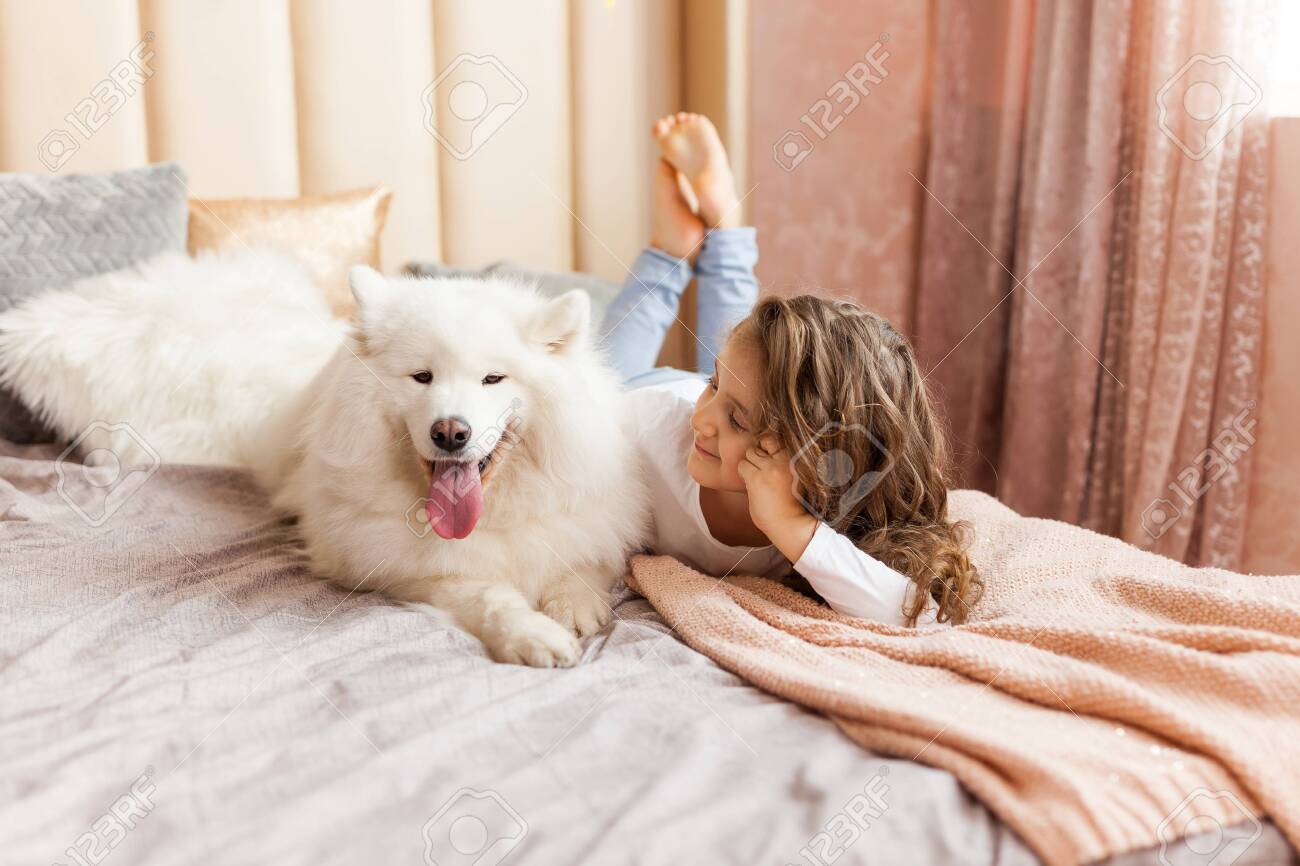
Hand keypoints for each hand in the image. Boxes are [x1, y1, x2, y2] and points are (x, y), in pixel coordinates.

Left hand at [737, 437, 817, 560]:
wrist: (791, 524)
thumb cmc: (794, 504)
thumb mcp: (796, 476)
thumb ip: (784, 462)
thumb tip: (768, 449)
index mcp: (796, 458)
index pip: (776, 438)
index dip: (768, 446)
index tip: (768, 458)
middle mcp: (785, 459)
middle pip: (762, 442)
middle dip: (758, 456)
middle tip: (761, 472)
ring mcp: (770, 468)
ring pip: (749, 453)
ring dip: (750, 465)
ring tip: (757, 480)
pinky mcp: (757, 478)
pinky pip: (742, 466)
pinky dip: (744, 474)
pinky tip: (752, 485)